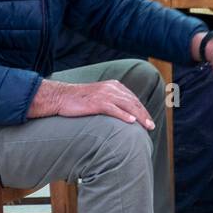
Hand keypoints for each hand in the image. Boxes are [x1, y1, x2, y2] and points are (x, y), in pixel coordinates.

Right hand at [28, 79, 154, 128]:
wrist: (60, 96)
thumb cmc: (78, 100)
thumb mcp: (99, 96)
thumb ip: (111, 101)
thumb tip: (122, 113)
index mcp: (114, 85)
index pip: (133, 98)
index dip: (142, 109)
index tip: (148, 120)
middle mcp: (111, 88)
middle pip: (133, 102)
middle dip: (144, 114)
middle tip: (151, 126)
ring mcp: (104, 95)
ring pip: (127, 105)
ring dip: (139, 116)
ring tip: (147, 126)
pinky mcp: (97, 102)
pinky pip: (114, 109)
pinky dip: (124, 115)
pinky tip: (131, 122)